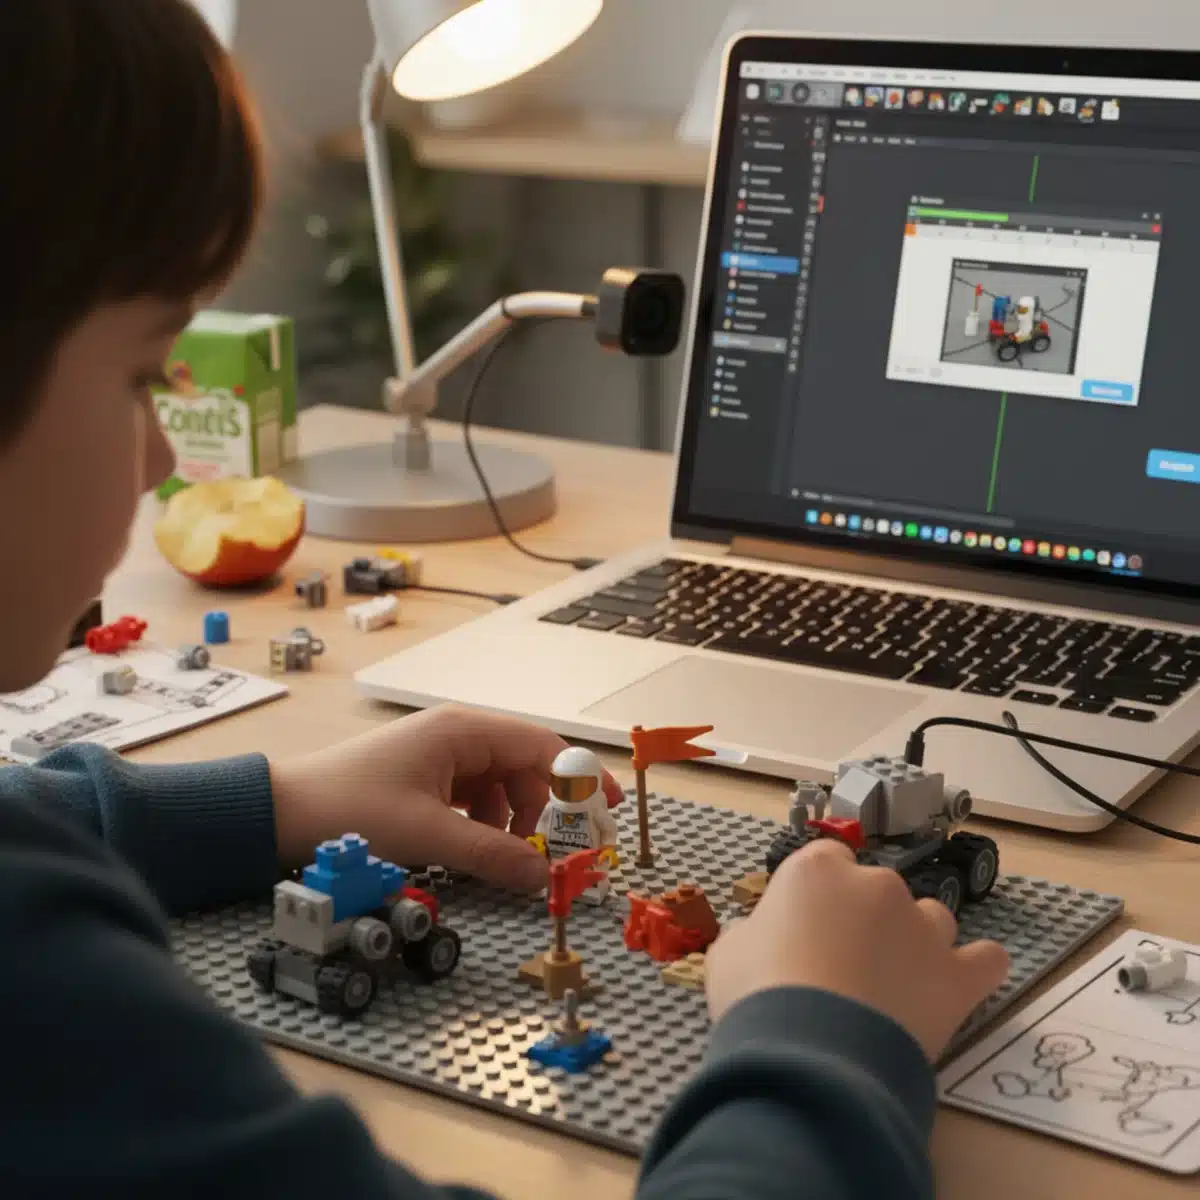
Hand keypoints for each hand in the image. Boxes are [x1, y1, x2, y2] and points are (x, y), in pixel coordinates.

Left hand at [269, 705, 624, 891]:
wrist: (280, 812)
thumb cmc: (351, 809)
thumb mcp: (427, 835)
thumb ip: (491, 854)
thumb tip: (543, 878)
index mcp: (465, 730)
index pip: (544, 745)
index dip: (582, 776)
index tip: (610, 810)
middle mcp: (459, 735)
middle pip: (527, 768)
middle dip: (546, 811)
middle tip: (559, 854)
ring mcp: (443, 756)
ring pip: (503, 788)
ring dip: (512, 823)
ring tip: (501, 858)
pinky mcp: (428, 778)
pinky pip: (476, 799)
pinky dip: (484, 825)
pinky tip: (471, 850)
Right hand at [706, 840, 1009, 1060]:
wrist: (811, 1057)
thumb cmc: (758, 996)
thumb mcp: (729, 955)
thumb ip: (752, 934)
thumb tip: (757, 938)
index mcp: (817, 870)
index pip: (825, 861)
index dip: (816, 897)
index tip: (806, 930)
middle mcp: (876, 885)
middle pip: (878, 890)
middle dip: (865, 921)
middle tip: (841, 970)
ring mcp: (923, 927)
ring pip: (931, 920)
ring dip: (916, 942)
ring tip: (893, 987)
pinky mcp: (958, 975)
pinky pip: (986, 960)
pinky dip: (974, 970)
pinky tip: (957, 986)